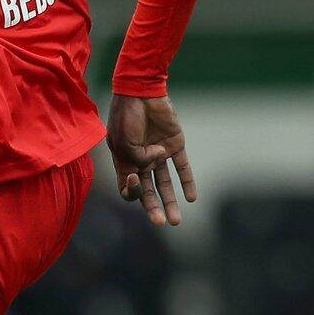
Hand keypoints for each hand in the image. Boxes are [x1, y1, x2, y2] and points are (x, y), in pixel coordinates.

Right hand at [106, 94, 196, 226]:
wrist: (141, 91)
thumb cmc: (126, 116)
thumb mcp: (124, 141)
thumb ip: (138, 158)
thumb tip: (156, 162)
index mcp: (123, 162)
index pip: (128, 187)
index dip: (133, 191)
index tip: (137, 179)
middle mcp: (140, 160)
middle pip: (147, 190)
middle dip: (153, 207)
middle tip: (162, 223)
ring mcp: (158, 153)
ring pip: (165, 183)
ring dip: (170, 200)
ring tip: (176, 220)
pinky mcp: (175, 144)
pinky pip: (182, 167)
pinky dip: (187, 182)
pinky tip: (191, 198)